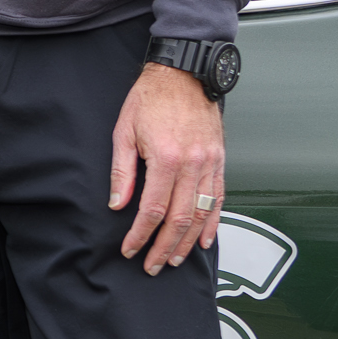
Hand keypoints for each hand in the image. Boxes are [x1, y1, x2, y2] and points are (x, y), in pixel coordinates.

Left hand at [110, 61, 225, 274]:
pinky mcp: (220, 160)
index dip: (140, 234)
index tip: (130, 249)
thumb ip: (123, 171)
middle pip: (180, 219)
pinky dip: (213, 222)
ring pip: (202, 214)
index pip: (153, 210)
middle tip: (152, 265)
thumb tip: (118, 205)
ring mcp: (210, 163)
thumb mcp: (125, 131)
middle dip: (164, 247)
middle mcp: (193, 164)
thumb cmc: (151, 98)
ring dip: (188, 242)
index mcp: (167, 158)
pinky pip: (220, 198)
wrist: (184, 73)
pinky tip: (205, 240)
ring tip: (174, 259)